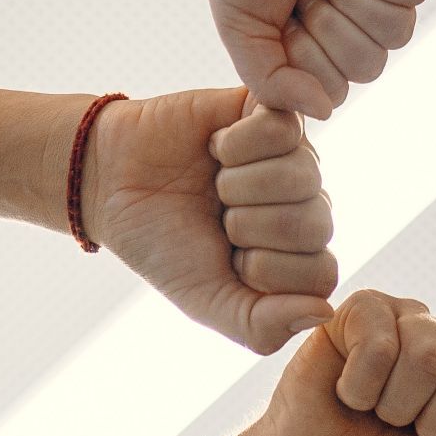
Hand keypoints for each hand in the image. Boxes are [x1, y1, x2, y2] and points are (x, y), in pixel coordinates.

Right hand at [84, 91, 336, 353]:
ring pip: (303, 173)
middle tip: (218, 217)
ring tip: (216, 182)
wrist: (112, 183)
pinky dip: (237, 143)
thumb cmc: (163, 245)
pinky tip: (217, 146)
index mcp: (299, 255)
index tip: (229, 260)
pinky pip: (283, 127)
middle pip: (316, 222)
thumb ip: (260, 324)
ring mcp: (294, 156)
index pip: (322, 273)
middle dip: (249, 226)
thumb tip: (324, 312)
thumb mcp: (205, 300)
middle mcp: (306, 204)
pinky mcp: (270, 111)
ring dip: (238, 184)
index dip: (266, 269)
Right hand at [198, 0, 429, 119]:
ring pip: (398, 33)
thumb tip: (325, 113)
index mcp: (312, 49)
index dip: (307, 59)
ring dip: (354, 0)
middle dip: (330, 26)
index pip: (333, 91)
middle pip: (370, 66)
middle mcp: (350, 26)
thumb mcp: (240, 27)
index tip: (279, 18)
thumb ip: (272, 82)